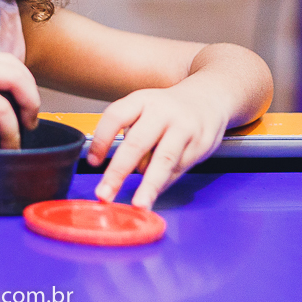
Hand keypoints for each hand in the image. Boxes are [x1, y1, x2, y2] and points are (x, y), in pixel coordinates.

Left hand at [86, 84, 229, 207]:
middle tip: (105, 193)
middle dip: (118, 171)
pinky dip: (164, 182)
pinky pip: (178, 168)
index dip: (101, 140)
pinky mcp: (201, 143)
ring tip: (139, 204)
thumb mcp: (145, 108)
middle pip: (137, 143)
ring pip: (163, 160)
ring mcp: (184, 127)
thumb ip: (131, 134)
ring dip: (149, 185)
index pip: (115, 117)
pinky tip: (154, 191)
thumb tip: (118, 171)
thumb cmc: (168, 109)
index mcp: (142, 100)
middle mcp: (162, 112)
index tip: (92, 163)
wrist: (209, 97)